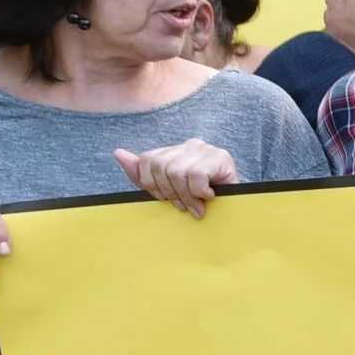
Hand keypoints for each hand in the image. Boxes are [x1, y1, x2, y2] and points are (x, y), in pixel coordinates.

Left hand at [114, 139, 236, 218]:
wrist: (236, 210)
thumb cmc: (201, 201)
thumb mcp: (168, 189)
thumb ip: (142, 173)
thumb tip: (118, 153)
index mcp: (176, 150)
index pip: (148, 159)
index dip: (151, 183)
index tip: (165, 199)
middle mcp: (190, 144)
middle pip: (161, 166)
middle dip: (169, 192)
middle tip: (183, 207)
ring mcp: (206, 149)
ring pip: (177, 171)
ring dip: (186, 196)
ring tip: (197, 206)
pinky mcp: (221, 157)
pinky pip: (196, 175)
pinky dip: (200, 192)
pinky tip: (209, 197)